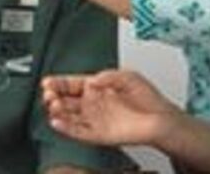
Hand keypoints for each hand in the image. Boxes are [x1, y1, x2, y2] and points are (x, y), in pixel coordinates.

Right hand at [41, 69, 180, 146]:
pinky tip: (57, 122)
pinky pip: (78, 132)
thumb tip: (91, 80)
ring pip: (68, 117)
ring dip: (57, 112)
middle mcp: (91, 104)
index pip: (70, 85)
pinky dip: (65, 128)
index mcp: (95, 88)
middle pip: (65, 101)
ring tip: (53, 106)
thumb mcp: (127, 76)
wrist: (161, 119)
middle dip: (53, 97)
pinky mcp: (98, 134)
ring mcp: (93, 120)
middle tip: (49, 94)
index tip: (48, 82)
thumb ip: (108, 76)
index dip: (58, 83)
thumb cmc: (147, 98)